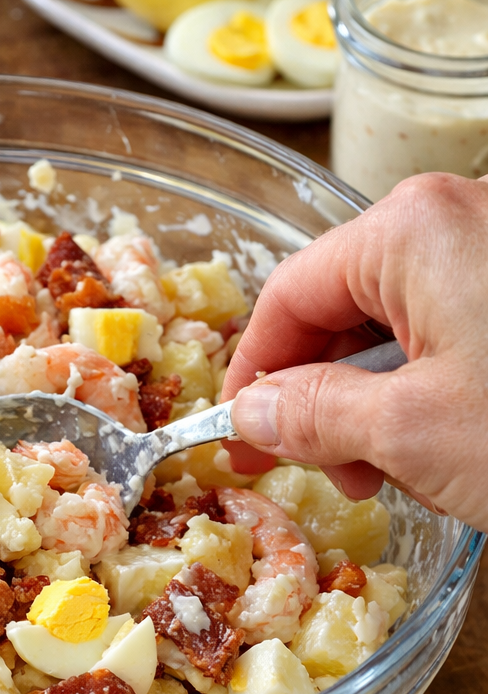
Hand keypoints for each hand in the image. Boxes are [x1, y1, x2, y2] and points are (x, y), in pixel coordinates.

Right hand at [221, 172, 487, 529]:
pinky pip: (450, 335)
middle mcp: (458, 221)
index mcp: (411, 231)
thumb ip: (308, 415)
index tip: (234, 434)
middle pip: (339, 310)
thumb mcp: (407, 431)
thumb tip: (250, 415)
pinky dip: (422, 394)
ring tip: (380, 472)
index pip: (287, 295)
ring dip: (367, 405)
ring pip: (395, 329)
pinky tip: (433, 447)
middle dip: (315, 396)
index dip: (251, 372)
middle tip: (311, 468)